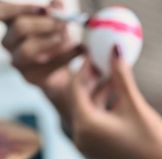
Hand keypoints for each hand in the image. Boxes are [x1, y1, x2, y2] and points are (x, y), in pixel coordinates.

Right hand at [1, 0, 82, 118]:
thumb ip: (56, 13)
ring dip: (53, 42)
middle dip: (46, 24)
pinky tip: (82, 51)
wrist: (62, 75)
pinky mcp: (30, 77)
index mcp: (13, 24)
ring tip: (73, 40)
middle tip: (67, 25)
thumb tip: (59, 3)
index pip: (2, 11)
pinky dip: (66, 57)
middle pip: (20, 27)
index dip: (19, 8)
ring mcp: (18, 61)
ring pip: (28, 48)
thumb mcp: (58, 25)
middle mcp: (10, 42)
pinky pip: (46, 65)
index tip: (44, 10)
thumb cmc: (57, 43)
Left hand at [69, 47, 161, 158]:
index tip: (98, 53)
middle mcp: (81, 138)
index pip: (76, 88)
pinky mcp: (101, 149)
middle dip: (92, 79)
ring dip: (99, 92)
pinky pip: (95, 122)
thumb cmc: (155, 142)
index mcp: (85, 126)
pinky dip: (104, 107)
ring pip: (88, 110)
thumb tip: (114, 51)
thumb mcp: (136, 105)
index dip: (86, 68)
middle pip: (79, 99)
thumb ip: (121, 77)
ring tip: (115, 74)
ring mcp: (91, 146)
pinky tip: (119, 94)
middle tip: (106, 60)